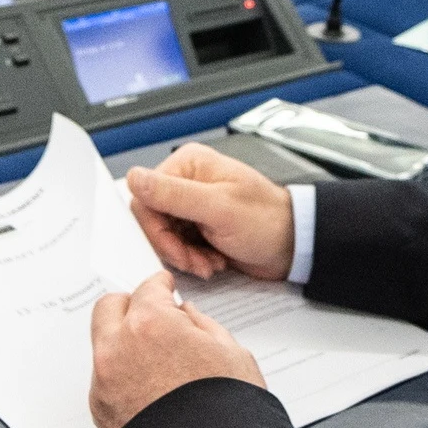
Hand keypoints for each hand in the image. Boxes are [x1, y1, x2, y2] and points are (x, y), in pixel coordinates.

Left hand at [90, 271, 263, 427]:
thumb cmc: (225, 415)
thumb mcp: (232, 355)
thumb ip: (203, 326)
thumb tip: (188, 316)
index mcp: (150, 324)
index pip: (148, 288)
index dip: (161, 286)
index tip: (165, 288)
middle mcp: (118, 348)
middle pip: (110, 308)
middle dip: (130, 306)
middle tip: (152, 315)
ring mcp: (104, 382)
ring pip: (104, 345)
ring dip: (124, 343)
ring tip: (156, 360)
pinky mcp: (100, 412)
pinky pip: (105, 380)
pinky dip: (121, 375)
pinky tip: (149, 389)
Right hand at [122, 143, 296, 280]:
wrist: (293, 245)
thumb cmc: (267, 221)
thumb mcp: (219, 208)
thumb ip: (173, 194)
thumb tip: (135, 178)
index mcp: (188, 165)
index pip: (146, 196)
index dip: (155, 228)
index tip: (174, 248)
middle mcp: (187, 181)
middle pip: (153, 219)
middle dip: (173, 247)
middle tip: (195, 260)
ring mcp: (192, 204)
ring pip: (164, 236)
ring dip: (184, 256)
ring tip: (209, 262)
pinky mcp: (198, 225)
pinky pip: (178, 245)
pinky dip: (192, 259)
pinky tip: (212, 261)